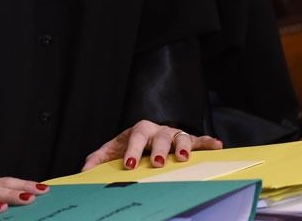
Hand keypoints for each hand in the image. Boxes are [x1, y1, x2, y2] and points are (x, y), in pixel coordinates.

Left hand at [81, 120, 221, 171]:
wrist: (147, 137)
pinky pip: (199, 140)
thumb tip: (84, 170)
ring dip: (182, 147)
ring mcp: (174, 135)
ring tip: (183, 158)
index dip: (133, 150)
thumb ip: (98, 159)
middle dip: (158, 149)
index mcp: (139, 131)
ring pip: (180, 137)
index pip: (135, 137)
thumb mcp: (113, 151)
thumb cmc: (131, 145)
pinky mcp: (189, 141)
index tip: (130, 163)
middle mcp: (158, 131)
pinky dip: (208, 142)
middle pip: (159, 137)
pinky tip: (217, 146)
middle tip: (158, 162)